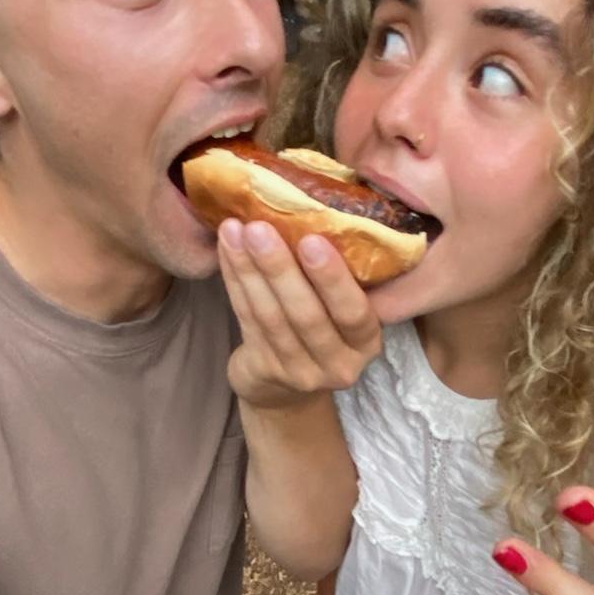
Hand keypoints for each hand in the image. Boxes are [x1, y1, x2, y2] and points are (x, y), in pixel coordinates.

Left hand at [217, 218, 381, 409]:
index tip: (311, 239)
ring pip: (270, 317)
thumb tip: (317, 204)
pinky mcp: (265, 370)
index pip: (353, 312)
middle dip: (280, 268)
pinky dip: (235, 281)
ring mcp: (300, 373)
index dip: (332, 279)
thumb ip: (337, 278)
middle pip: (306, 315)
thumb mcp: (341, 312)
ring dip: (250, 270)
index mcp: (367, 342)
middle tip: (259, 227)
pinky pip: (246, 319)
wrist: (287, 390)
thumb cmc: (321, 331)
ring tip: (234, 230)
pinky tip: (226, 250)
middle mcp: (339, 363)